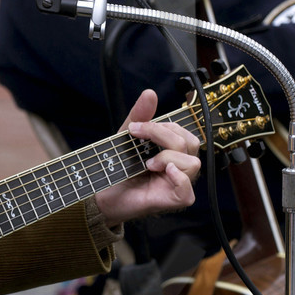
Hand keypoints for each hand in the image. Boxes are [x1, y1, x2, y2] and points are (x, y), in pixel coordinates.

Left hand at [93, 90, 201, 226]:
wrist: (101, 195)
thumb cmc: (116, 170)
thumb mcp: (127, 140)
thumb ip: (140, 117)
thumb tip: (150, 93)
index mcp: (171, 152)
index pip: (183, 133)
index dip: (162, 126)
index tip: (135, 128)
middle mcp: (179, 167)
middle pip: (191, 143)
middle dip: (163, 136)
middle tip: (139, 141)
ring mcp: (178, 184)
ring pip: (193, 163)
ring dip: (168, 157)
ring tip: (148, 163)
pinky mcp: (173, 201)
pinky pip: (188, 191)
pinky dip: (178, 178)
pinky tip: (163, 172)